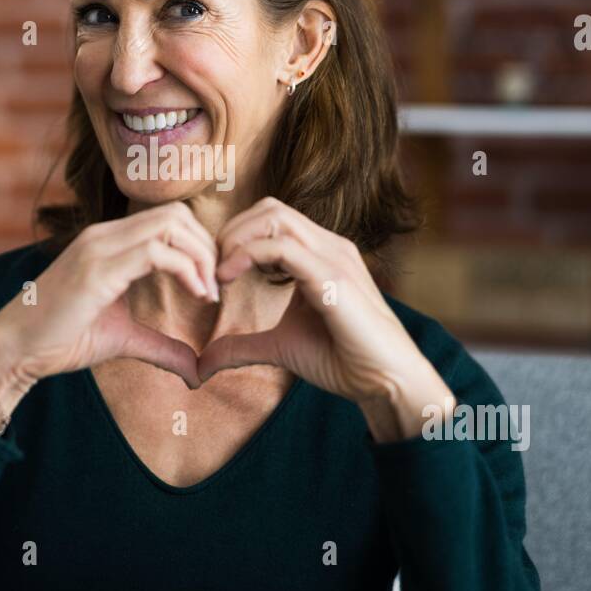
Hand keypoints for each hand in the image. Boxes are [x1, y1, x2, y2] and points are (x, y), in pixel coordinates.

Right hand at [0, 202, 219, 404]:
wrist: (15, 350)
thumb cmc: (61, 340)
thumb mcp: (122, 338)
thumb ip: (160, 345)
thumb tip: (195, 369)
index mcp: (108, 241)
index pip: (169, 219)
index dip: (199, 245)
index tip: (211, 284)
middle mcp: (104, 235)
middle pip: (177, 214)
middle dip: (207, 247)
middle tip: (215, 287)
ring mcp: (100, 247)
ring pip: (171, 225)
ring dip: (201, 256)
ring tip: (208, 293)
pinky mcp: (98, 269)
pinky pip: (157, 252)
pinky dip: (187, 269)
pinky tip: (196, 295)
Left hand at [196, 197, 453, 436]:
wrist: (386, 381)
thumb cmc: (343, 360)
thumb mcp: (280, 347)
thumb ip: (243, 346)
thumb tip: (204, 362)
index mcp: (320, 254)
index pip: (272, 218)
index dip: (236, 237)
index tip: (215, 273)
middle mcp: (329, 246)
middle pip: (270, 208)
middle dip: (232, 232)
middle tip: (211, 269)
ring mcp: (333, 256)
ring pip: (274, 216)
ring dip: (236, 239)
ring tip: (219, 273)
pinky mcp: (332, 276)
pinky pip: (282, 246)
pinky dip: (246, 255)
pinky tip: (228, 279)